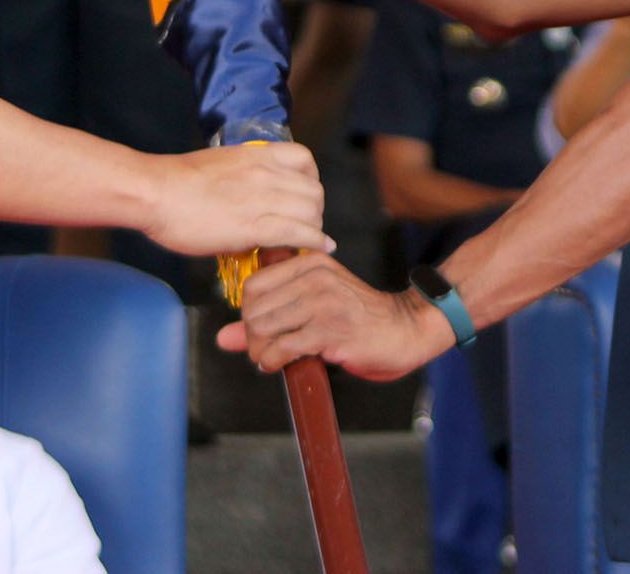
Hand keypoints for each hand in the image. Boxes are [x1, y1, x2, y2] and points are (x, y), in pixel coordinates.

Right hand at [143, 145, 329, 257]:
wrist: (155, 192)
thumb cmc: (176, 181)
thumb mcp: (219, 166)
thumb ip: (243, 178)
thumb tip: (251, 198)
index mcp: (256, 155)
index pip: (304, 159)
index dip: (311, 179)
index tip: (304, 195)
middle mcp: (265, 173)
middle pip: (313, 190)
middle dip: (315, 210)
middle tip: (305, 225)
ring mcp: (262, 198)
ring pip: (311, 211)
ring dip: (314, 228)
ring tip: (307, 240)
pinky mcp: (254, 226)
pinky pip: (299, 233)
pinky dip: (315, 242)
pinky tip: (321, 248)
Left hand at [213, 252, 453, 378]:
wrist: (407, 329)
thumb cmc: (361, 319)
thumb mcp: (314, 309)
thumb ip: (268, 319)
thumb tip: (222, 337)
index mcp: (310, 264)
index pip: (253, 286)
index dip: (247, 314)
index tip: (260, 331)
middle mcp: (315, 277)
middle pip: (254, 309)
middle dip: (251, 337)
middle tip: (264, 351)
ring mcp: (323, 302)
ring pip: (263, 328)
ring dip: (260, 352)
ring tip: (272, 359)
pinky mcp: (331, 329)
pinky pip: (283, 347)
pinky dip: (273, 361)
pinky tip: (281, 364)